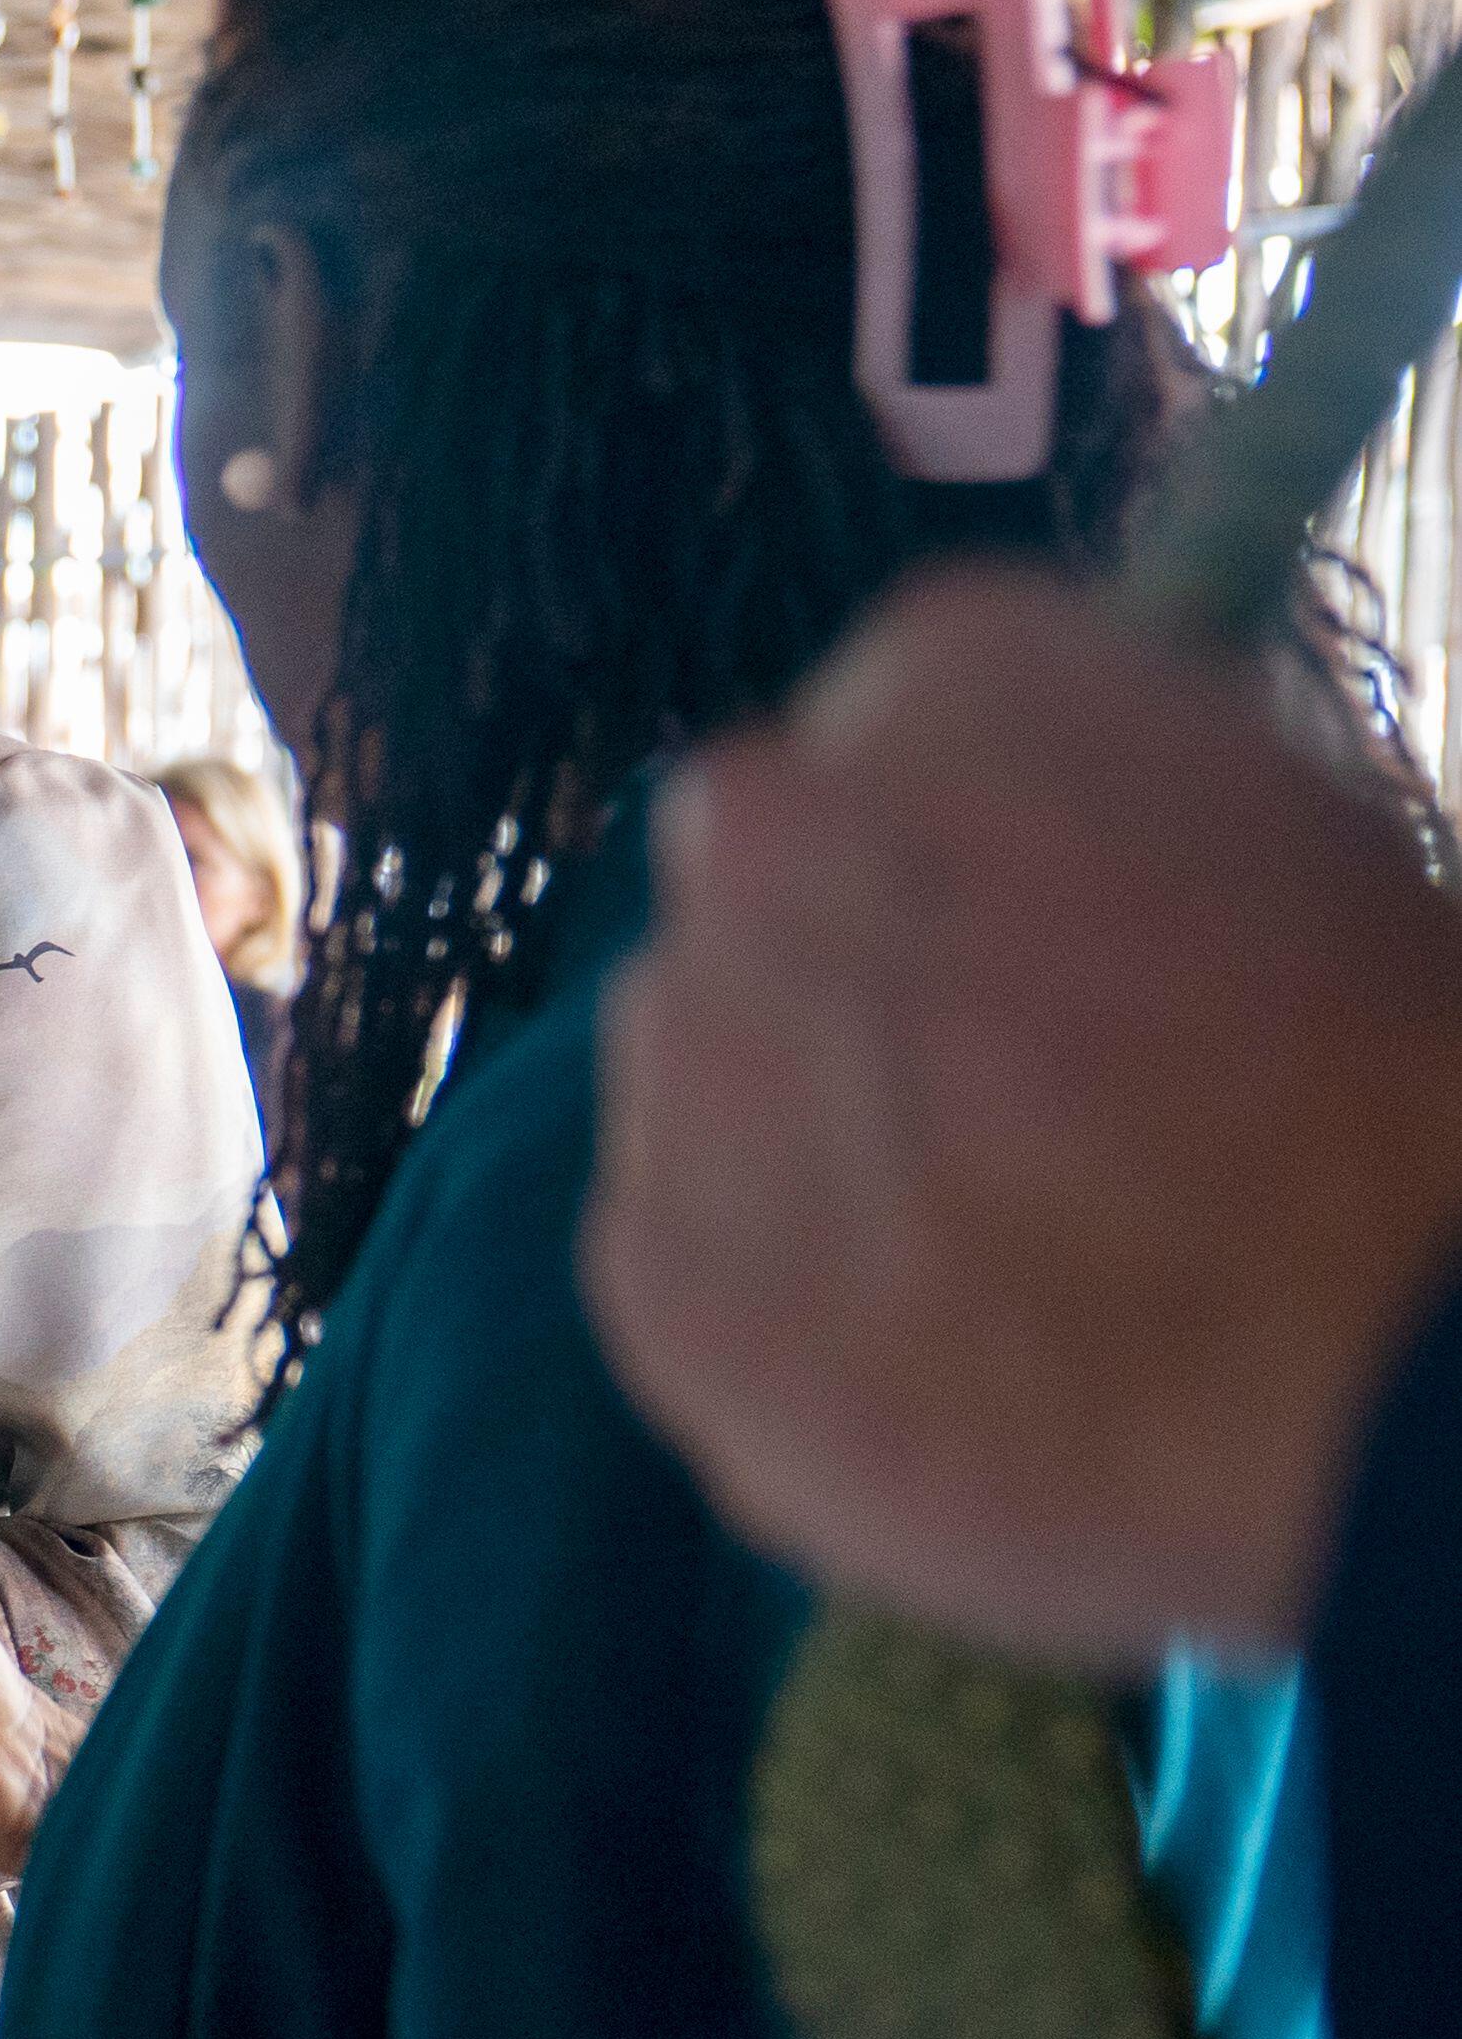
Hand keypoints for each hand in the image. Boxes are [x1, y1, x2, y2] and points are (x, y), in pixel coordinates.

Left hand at [591, 562, 1461, 1663]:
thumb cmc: (1392, 1085)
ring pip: (698, 1080)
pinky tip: (942, 1370)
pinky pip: (682, 1275)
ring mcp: (681, 1046)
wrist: (1375, 1349)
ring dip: (797, 1146)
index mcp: (952, 669)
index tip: (1043, 952)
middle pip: (759, 893)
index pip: (888, 738)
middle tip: (1015, 1114)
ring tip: (996, 1255)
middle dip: (855, 990)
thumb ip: (1104, 813)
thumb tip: (1039, 854)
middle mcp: (760, 823)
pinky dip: (780, 1322)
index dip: (968, 863)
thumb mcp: (1302, 837)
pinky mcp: (651, 1272)